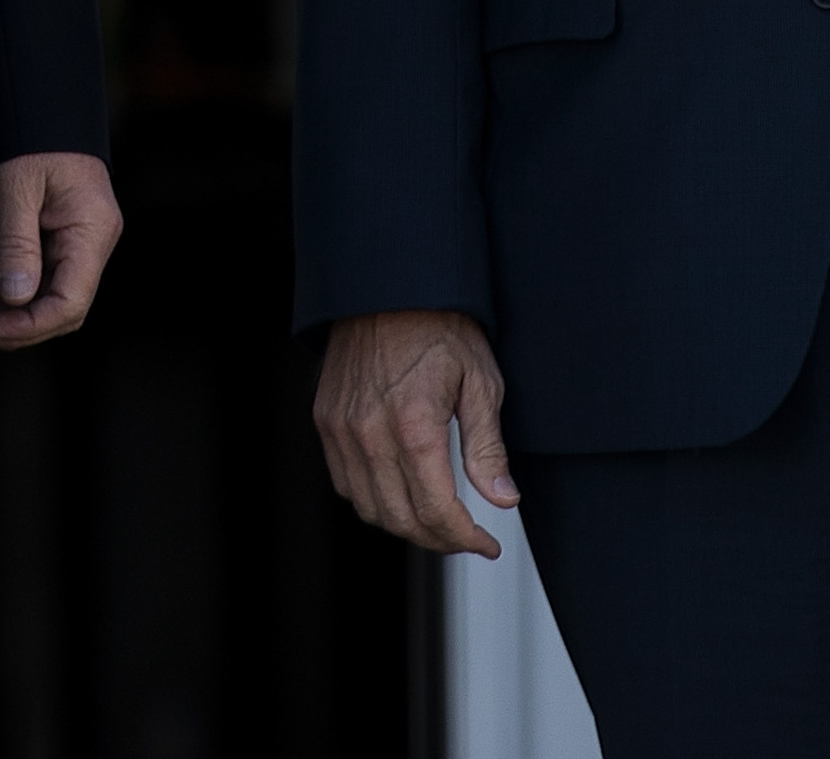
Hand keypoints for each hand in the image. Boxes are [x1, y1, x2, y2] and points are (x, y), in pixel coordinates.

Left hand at [0, 152, 120, 346]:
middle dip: (11, 324)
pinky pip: (38, 281)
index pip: (70, 302)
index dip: (29, 324)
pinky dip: (7, 292)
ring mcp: (78, 244)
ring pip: (46, 299)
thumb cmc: (31, 135)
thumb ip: (17, 242)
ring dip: (5, 311)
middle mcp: (92, 244)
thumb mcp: (16, 186)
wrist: (37, 104)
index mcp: (92, 230)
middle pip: (59, 309)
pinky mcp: (59, 241)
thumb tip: (16, 296)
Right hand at [314, 309, 518, 556]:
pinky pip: (345, 482)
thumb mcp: (480, 382)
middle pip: (401, 518)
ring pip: (369, 508)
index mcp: (413, 425)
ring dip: (405, 525)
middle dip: (439, 540)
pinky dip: (373, 500)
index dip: (465, 539)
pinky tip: (399, 493)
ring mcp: (341, 428)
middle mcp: (370, 432)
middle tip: (466, 538)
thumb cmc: (438, 326)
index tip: (486, 544)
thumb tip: (503, 500)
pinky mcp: (326, 420)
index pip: (436, 511)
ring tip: (436, 521)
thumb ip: (487, 448)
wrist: (388, 286)